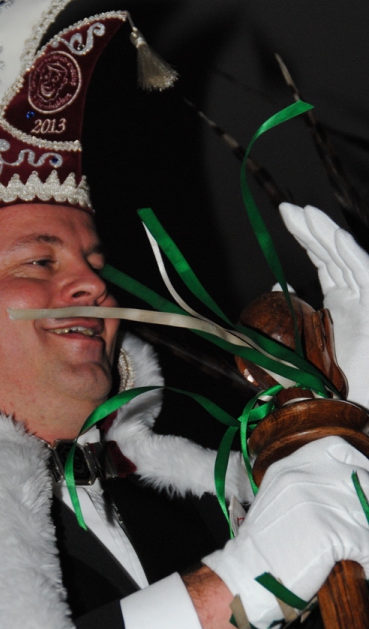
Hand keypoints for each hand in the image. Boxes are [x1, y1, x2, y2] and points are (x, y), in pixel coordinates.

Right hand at [202, 437, 368, 628]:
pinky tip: (361, 564)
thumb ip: (308, 485)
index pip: (337, 448)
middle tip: (358, 525)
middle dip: (367, 503)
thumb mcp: (279, 499)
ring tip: (356, 548)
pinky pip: (367, 543)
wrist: (248, 576)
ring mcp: (318, 502)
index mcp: (289, 467)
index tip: (364, 483)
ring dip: (364, 534)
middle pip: (360, 479)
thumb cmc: (265, 546)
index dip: (357, 464)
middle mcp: (302, 477)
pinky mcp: (331, 531)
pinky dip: (367, 558)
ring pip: (367, 512)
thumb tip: (350, 487)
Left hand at [280, 203, 368, 407]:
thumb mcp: (299, 348)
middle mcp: (356, 301)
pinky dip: (351, 256)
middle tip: (287, 208)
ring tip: (304, 213)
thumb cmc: (332, 390)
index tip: (285, 217)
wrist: (359, 413)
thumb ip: (288, 320)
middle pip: (334, 255)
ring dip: (327, 236)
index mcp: (338, 306)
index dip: (307, 237)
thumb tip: (275, 287)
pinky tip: (335, 238)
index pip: (323, 261)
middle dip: (312, 230)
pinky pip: (366, 276)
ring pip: (348, 260)